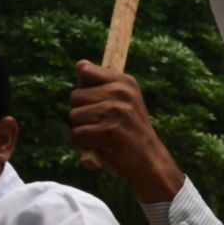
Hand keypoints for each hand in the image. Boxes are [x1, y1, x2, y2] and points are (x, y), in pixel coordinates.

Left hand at [69, 60, 185, 202]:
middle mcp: (122, 92)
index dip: (85, 90)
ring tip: (101, 135)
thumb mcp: (122, 101)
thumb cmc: (130, 131)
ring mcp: (117, 110)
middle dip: (81, 113)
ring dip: (81, 130)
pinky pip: (77, 134)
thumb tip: (79, 64)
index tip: (98, 102)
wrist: (149, 160)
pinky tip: (97, 146)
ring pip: (74, 116)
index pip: (86, 71)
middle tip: (102, 124)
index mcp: (125, 81)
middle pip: (75, 96)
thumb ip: (100, 84)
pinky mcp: (110, 130)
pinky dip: (81, 144)